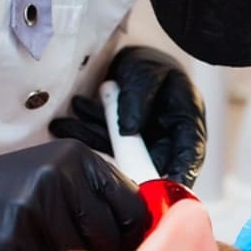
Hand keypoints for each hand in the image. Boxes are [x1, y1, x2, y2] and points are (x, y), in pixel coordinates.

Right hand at [0, 139, 150, 250]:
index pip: (131, 207)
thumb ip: (94, 197)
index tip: (127, 249)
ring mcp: (34, 211)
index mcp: (75, 161)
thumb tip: (144, 231)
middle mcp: (58, 180)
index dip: (132, 236)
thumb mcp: (52, 178)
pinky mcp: (12, 242)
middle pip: (112, 237)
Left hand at [49, 45, 205, 185]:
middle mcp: (166, 141)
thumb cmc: (152, 64)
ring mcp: (142, 145)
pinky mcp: (121, 143)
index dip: (178, 176)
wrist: (134, 60)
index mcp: (185, 124)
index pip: (188, 156)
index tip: (161, 190)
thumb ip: (140, 97)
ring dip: (91, 143)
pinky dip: (84, 134)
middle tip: (92, 161)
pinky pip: (103, 145)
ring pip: (119, 155)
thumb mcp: (149, 72)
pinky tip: (63, 123)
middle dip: (119, 163)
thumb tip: (128, 129)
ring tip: (62, 127)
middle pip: (149, 164)